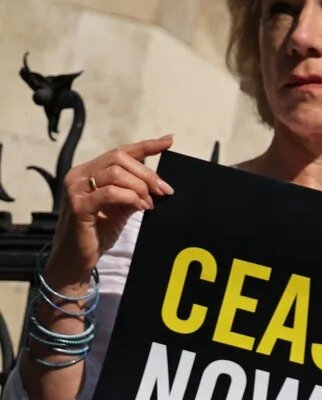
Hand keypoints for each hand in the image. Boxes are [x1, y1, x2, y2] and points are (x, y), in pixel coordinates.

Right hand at [45, 136, 174, 288]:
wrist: (78, 258)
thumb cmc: (98, 231)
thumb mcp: (121, 206)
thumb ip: (134, 191)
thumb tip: (159, 183)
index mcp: (88, 171)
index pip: (120, 151)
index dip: (146, 145)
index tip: (169, 141)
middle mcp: (78, 175)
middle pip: (119, 158)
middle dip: (147, 173)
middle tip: (164, 190)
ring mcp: (75, 189)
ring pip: (115, 173)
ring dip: (140, 187)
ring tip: (149, 203)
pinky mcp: (78, 206)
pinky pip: (110, 193)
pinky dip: (131, 198)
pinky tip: (141, 208)